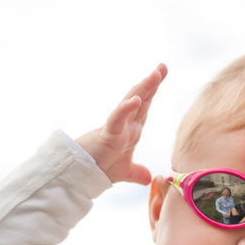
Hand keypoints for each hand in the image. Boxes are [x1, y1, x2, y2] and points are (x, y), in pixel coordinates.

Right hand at [76, 64, 167, 183]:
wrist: (82, 176)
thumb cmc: (100, 168)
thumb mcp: (124, 171)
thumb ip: (137, 172)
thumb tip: (149, 178)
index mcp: (131, 130)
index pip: (144, 106)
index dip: (153, 90)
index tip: (162, 73)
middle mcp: (126, 125)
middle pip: (141, 99)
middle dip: (152, 82)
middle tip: (163, 66)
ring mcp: (117, 128)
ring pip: (131, 104)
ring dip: (143, 89)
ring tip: (155, 75)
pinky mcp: (108, 135)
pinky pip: (117, 120)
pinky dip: (126, 109)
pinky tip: (136, 100)